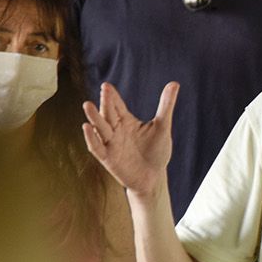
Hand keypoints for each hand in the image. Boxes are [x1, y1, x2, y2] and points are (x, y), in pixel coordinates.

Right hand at [82, 81, 178, 196]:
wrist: (153, 178)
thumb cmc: (157, 151)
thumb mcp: (163, 126)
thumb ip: (166, 106)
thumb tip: (174, 83)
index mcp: (127, 121)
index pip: (118, 106)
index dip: (113, 96)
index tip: (107, 86)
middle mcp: (116, 131)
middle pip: (108, 114)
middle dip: (106, 103)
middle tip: (104, 90)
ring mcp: (111, 144)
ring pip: (100, 128)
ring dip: (94, 117)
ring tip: (88, 105)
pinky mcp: (108, 158)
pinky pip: (97, 147)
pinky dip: (92, 138)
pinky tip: (87, 127)